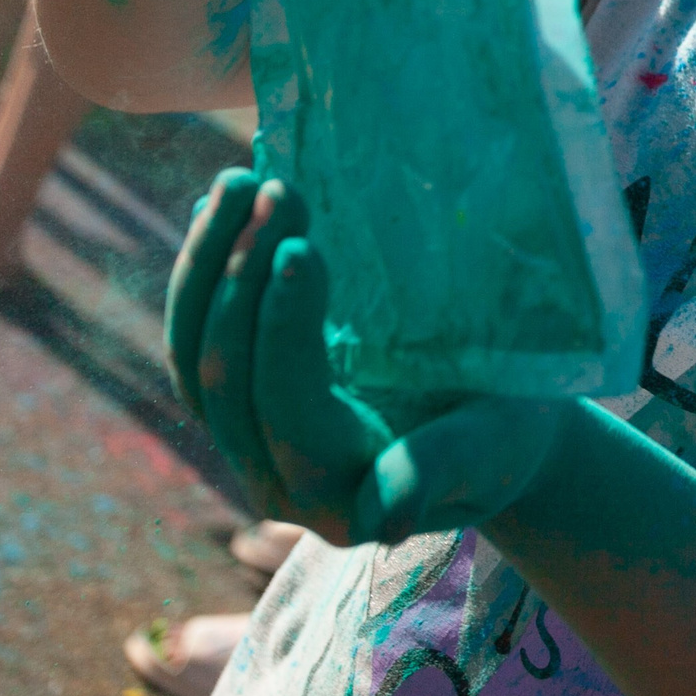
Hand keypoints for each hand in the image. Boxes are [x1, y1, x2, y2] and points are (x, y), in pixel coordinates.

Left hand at [169, 169, 566, 544]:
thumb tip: (384, 515)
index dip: (283, 330)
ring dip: (210, 262)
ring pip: (193, 356)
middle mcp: (275, 479)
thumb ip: (438, 470)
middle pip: (225, 380)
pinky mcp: (240, 400)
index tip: (304, 244)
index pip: (285, 408)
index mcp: (337, 495)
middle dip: (241, 278)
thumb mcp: (488, 447)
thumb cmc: (503, 433)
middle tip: (278, 188)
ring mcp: (248, 439)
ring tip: (241, 180)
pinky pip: (196, 338)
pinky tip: (219, 206)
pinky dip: (203, 270)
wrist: (487, 432)